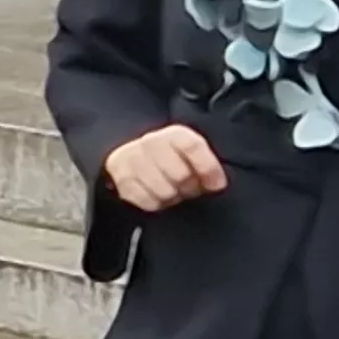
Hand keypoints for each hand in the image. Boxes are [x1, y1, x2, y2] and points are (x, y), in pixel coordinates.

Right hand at [101, 123, 225, 213]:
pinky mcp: (121, 179)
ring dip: (173, 197)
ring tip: (173, 191)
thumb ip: (207, 165)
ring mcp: (133, 160)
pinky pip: (148, 202)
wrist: (133, 158)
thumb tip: (217, 184)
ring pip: (165, 191)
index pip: (192, 146)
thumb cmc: (171, 159)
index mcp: (174, 134)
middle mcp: (151, 143)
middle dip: (190, 187)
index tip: (217, 184)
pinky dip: (157, 204)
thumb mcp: (192, 154)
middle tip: (189, 188)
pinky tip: (158, 195)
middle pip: (181, 174)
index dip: (208, 168)